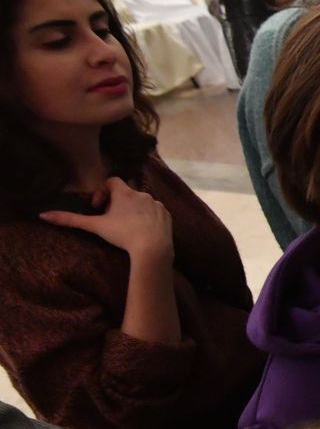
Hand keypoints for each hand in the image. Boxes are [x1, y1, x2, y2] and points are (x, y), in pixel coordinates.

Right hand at [40, 178, 171, 262]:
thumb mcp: (95, 226)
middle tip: (111, 219)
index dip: (103, 192)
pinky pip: (155, 211)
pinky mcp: (167, 214)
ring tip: (127, 227)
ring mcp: (157, 203)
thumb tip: (43, 215)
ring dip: (133, 210)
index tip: (99, 207)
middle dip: (117, 203)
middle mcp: (142, 194)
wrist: (153, 248)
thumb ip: (70, 219)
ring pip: (141, 202)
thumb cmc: (122, 234)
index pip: (111, 181)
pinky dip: (148, 217)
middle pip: (126, 193)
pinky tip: (143, 231)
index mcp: (124, 192)